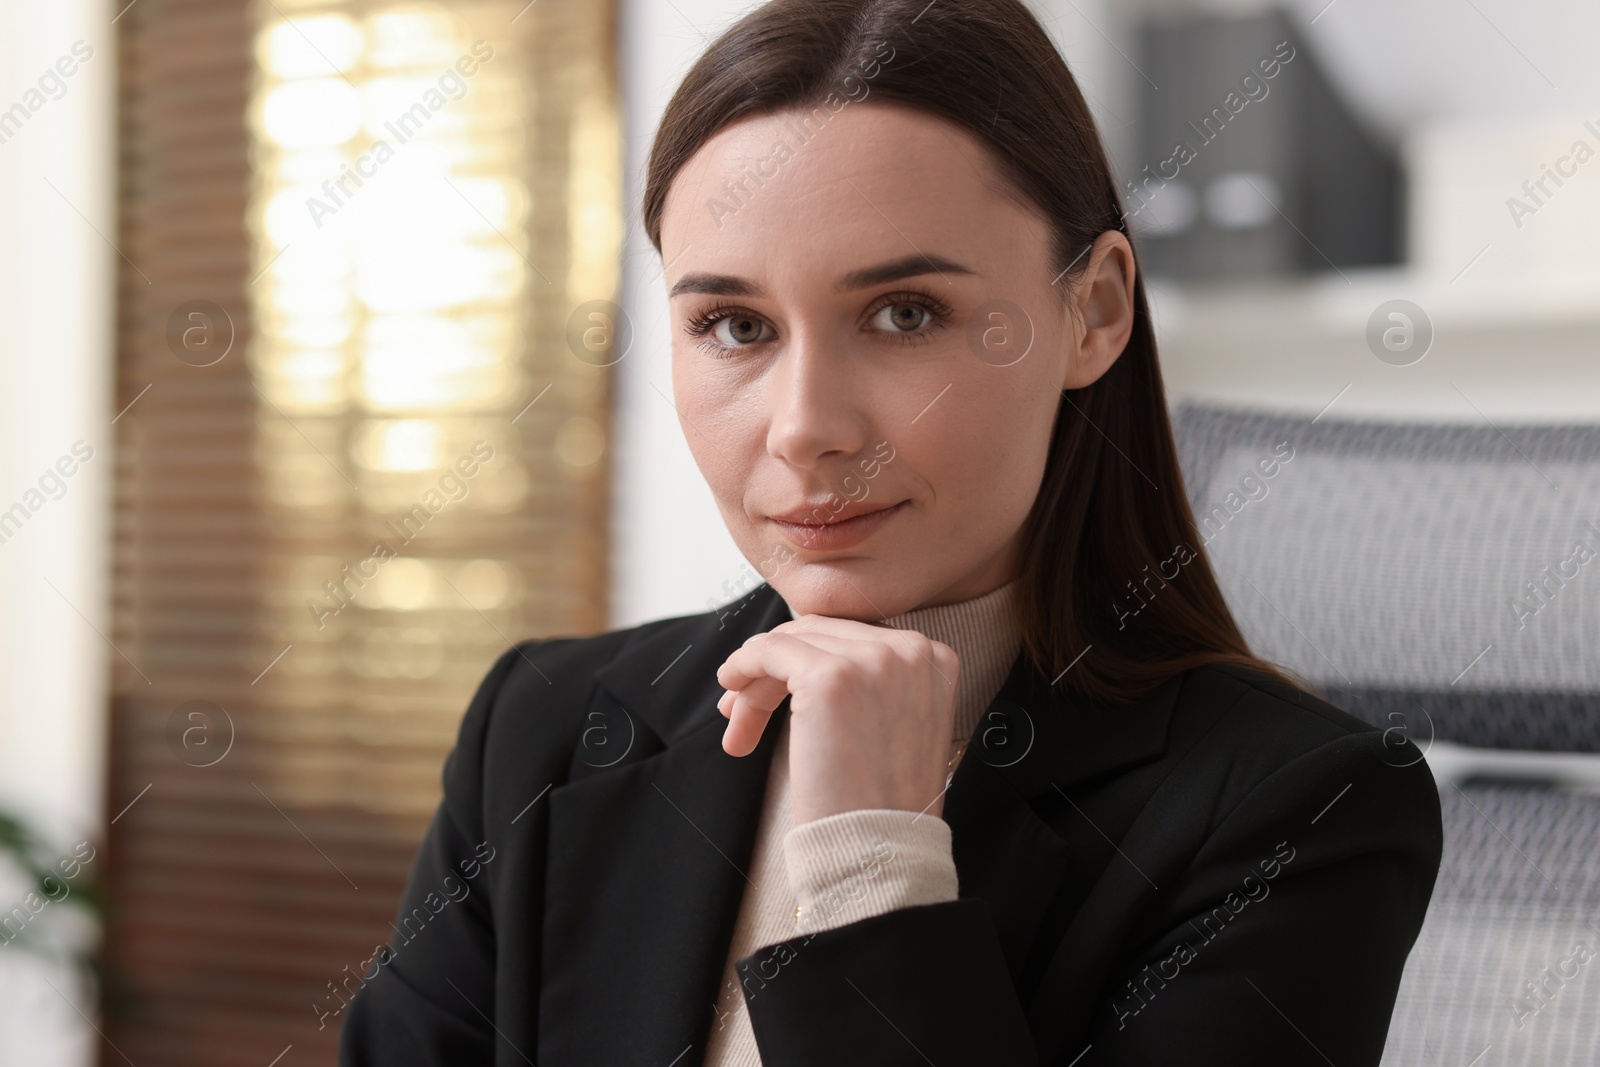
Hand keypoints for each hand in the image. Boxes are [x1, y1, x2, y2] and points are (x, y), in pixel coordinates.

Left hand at [714, 615, 960, 823]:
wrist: (881, 848)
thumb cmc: (881, 803)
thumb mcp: (897, 725)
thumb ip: (874, 685)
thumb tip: (806, 661)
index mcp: (934, 660)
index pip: (855, 640)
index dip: (809, 663)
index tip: (780, 695)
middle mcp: (910, 650)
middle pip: (823, 637)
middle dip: (779, 671)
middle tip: (742, 709)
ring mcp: (872, 660)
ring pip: (793, 643)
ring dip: (757, 680)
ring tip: (735, 721)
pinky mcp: (829, 677)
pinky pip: (770, 651)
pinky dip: (744, 663)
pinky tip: (730, 685)